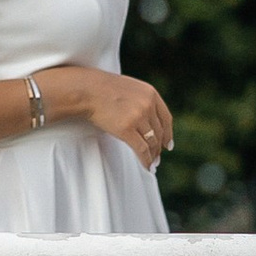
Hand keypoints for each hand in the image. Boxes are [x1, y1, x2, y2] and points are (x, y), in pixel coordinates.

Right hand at [53, 68, 175, 172]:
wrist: (87, 90)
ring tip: (151, 163)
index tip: (167, 145)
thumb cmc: (103, 89)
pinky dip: (146, 160)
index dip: (168, 134)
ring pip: (152, 142)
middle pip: (159, 132)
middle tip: (157, 157)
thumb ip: (141, 101)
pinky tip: (146, 166)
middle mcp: (148, 105)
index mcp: (151, 94)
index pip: (166, 118)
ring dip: (153, 155)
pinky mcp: (126, 130)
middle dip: (159, 148)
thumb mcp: (129, 88)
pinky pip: (141, 150)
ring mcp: (138, 117)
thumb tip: (147, 122)